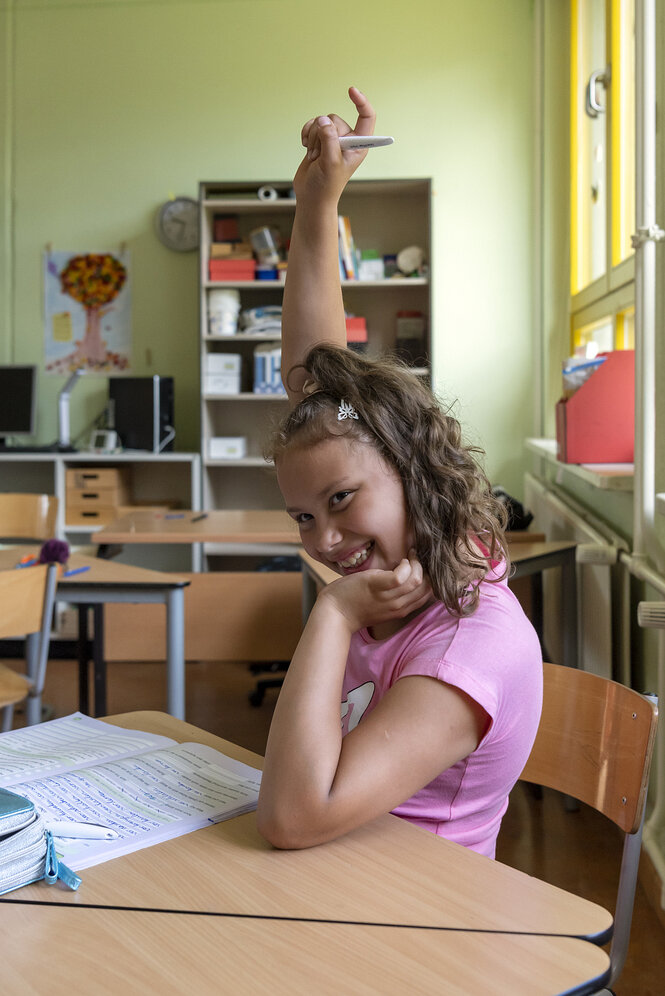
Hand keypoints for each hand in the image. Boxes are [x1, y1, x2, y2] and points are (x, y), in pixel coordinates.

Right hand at [293, 86, 375, 205]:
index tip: (351, 90)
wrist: (311, 196)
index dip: (361, 102)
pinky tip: (305, 146)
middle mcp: (348, 140)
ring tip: (314, 156)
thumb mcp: (330, 163)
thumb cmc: (326, 185)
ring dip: (313, 137)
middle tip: (320, 155)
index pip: (367, 117)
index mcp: (359, 145)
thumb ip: (329, 139)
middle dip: (323, 134)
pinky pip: (311, 124)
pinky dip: (306, 133)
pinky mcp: (319, 139)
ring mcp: (333, 139)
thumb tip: (323, 120)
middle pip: (334, 119)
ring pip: (321, 121)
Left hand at [319, 550, 432, 633]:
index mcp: (401, 609)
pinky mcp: (376, 587)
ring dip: (416, 564)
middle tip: (416, 558)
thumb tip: (404, 574)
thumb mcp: (381, 603)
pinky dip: (405, 566)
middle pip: (426, 587)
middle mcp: (398, 606)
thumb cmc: (355, 605)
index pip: (427, 594)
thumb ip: (394, 594)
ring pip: (417, 580)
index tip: (420, 566)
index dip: (429, 578)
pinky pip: (400, 576)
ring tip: (409, 556)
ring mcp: (388, 598)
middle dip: (425, 569)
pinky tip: (400, 562)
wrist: (334, 614)